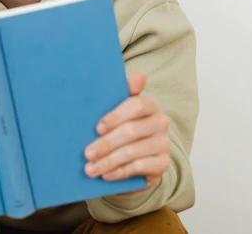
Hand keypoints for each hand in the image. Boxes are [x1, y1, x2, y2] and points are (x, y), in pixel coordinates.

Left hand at [83, 73, 170, 190]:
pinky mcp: (163, 163)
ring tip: (90, 169)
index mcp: (150, 104)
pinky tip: (106, 175)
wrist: (135, 156)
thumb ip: (123, 93)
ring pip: (133, 152)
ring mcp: (163, 143)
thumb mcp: (118, 109)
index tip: (97, 128)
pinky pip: (140, 167)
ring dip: (109, 161)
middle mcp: (161, 122)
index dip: (115, 117)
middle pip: (132, 131)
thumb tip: (140, 75)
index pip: (136, 105)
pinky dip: (120, 172)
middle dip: (106, 144)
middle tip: (87, 153)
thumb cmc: (122, 126)